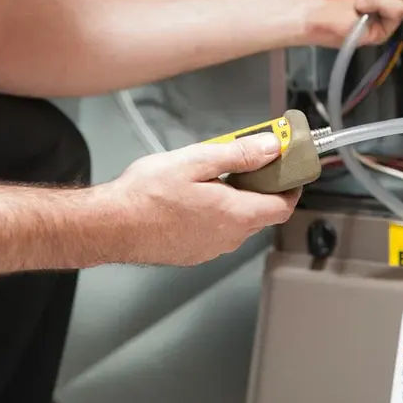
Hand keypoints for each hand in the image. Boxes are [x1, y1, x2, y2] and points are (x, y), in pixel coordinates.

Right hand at [102, 133, 300, 265]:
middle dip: (261, 187)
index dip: (291, 186)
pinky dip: (218, 213)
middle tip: (247, 161)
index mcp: (236, 214)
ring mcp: (211, 249)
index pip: (283, 206)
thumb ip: (239, 155)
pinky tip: (195, 196)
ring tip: (214, 175)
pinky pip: (218, 231)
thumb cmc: (147, 194)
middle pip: (262, 213)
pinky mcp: (193, 253)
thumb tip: (271, 148)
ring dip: (237, 200)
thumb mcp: (197, 161)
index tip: (289, 168)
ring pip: (238, 222)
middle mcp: (229, 237)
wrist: (111, 225)